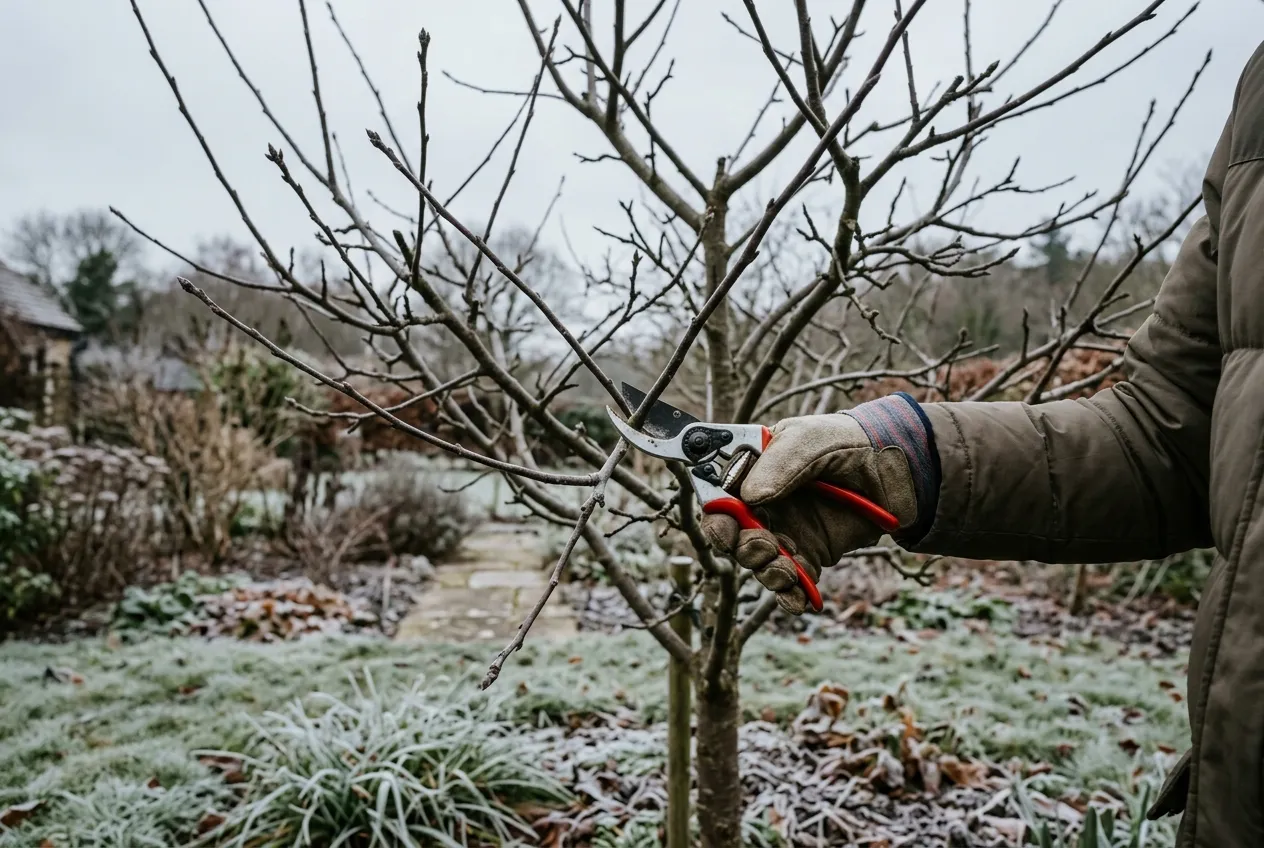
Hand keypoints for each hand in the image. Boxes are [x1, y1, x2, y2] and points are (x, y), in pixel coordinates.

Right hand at [700, 395, 937, 613]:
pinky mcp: (810, 555)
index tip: (725, 527)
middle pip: (732, 537)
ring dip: (765, 571)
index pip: (719, 498)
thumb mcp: (809, 440)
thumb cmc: (847, 442)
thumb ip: (778, 464)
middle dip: (740, 548)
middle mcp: (764, 505)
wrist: (895, 469)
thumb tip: (748, 497)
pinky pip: (792, 583)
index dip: (717, 515)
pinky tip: (798, 599)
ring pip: (758, 563)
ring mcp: (787, 532)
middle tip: (762, 546)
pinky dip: (790, 596)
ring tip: (785, 569)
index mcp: (753, 473)